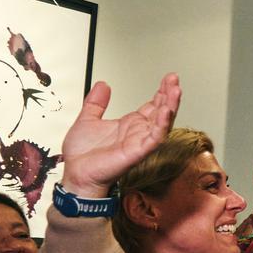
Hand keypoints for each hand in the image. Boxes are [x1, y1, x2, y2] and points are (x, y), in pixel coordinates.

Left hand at [60, 73, 180, 196]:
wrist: (76, 174)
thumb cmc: (83, 155)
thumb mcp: (87, 120)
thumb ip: (96, 103)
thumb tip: (103, 85)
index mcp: (130, 125)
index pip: (153, 105)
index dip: (162, 92)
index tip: (169, 79)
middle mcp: (139, 133)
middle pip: (162, 111)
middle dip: (170, 95)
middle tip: (174, 79)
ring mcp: (140, 142)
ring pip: (163, 123)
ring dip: (171, 107)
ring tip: (176, 91)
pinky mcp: (138, 152)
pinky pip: (155, 138)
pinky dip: (162, 125)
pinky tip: (166, 111)